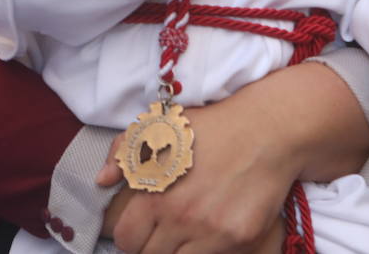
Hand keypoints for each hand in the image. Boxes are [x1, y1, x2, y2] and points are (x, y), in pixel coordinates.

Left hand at [97, 63, 368, 252]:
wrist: (266, 131)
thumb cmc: (211, 128)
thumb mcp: (159, 127)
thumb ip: (123, 152)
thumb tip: (102, 181)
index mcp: (155, 192)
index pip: (126, 240)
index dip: (131, 237)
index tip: (142, 229)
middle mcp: (180, 216)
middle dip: (154, 246)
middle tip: (166, 232)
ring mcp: (211, 231)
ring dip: (180, 251)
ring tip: (187, 234)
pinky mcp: (239, 239)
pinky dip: (209, 250)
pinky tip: (213, 234)